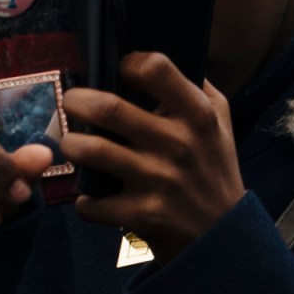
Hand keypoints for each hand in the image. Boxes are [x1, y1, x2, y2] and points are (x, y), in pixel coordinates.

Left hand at [62, 51, 243, 260]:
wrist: (223, 234)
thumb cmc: (213, 168)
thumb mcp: (219, 123)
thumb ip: (195, 89)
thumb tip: (158, 58)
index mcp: (198, 115)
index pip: (158, 69)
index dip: (129, 64)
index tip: (118, 70)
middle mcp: (179, 144)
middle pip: (109, 109)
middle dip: (76, 102)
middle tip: (69, 103)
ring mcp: (160, 181)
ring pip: (94, 152)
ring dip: (71, 146)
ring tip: (71, 146)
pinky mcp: (143, 214)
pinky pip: (93, 203)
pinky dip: (84, 202)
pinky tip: (89, 199)